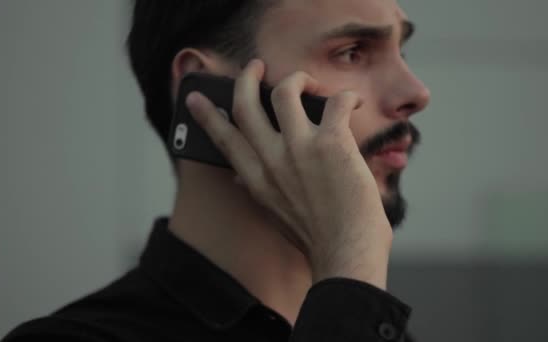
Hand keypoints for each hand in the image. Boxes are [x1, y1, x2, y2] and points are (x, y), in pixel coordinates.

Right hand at [186, 59, 392, 288]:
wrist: (345, 255)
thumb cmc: (317, 238)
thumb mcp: (274, 214)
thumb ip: (256, 190)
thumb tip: (237, 177)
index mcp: (255, 179)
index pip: (223, 138)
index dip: (206, 115)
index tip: (195, 99)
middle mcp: (271, 160)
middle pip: (245, 104)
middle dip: (248, 77)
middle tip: (256, 66)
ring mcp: (299, 150)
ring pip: (285, 92)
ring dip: (298, 79)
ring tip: (310, 84)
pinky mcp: (332, 144)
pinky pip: (335, 102)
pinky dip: (345, 96)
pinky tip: (352, 102)